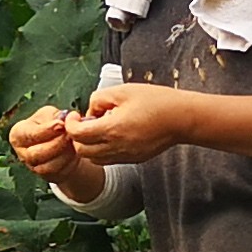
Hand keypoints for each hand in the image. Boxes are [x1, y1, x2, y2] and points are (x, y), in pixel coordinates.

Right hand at [7, 106, 103, 200]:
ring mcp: (33, 167)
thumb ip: (55, 117)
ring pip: (48, 166)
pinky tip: (74, 151)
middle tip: (70, 134)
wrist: (60, 141)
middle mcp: (22, 153)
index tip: (61, 125)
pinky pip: (58, 173)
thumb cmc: (52, 125)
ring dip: (64, 154)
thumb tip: (63, 120)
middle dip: (56, 144)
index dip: (46, 130)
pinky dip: (68, 162)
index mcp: (18, 134)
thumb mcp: (50, 114)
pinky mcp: (46, 176)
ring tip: (74, 142)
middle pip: (36, 154)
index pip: (30, 134)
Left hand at [69, 80, 204, 167]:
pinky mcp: (134, 159)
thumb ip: (99, 99)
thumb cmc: (155, 101)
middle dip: (77, 137)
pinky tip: (113, 134)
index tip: (74, 115)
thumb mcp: (122, 91)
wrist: (181, 118)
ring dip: (89, 146)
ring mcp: (125, 156)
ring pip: (94, 159)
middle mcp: (116, 147)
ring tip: (99, 128)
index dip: (70, 124)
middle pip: (82, 152)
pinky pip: (110, 160)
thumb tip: (90, 111)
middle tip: (84, 122)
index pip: (77, 135)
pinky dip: (103, 150)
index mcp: (111, 129)